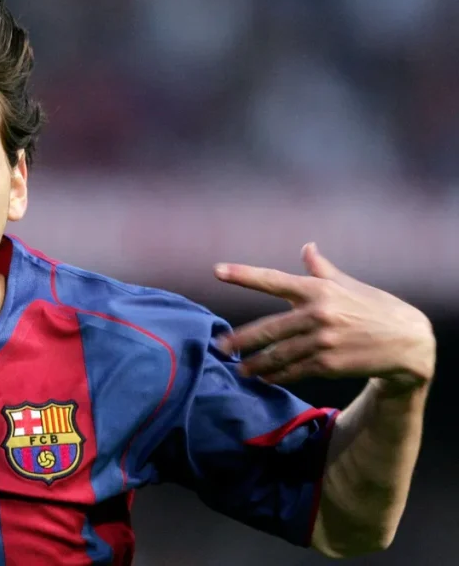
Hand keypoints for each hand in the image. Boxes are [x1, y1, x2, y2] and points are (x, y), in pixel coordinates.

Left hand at [213, 243, 435, 393]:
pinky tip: (266, 379)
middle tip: (220, 346)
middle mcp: (317, 313)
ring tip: (240, 369)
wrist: (408, 342)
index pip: (273, 279)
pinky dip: (278, 376)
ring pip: (278, 355)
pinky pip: (294, 370)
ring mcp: (322, 341)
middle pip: (268, 329)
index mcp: (317, 289)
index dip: (244, 274)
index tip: (217, 270)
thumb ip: (321, 268)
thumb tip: (306, 246)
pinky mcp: (328, 364)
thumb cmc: (374, 308)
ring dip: (256, 364)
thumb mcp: (348, 284)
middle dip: (240, 339)